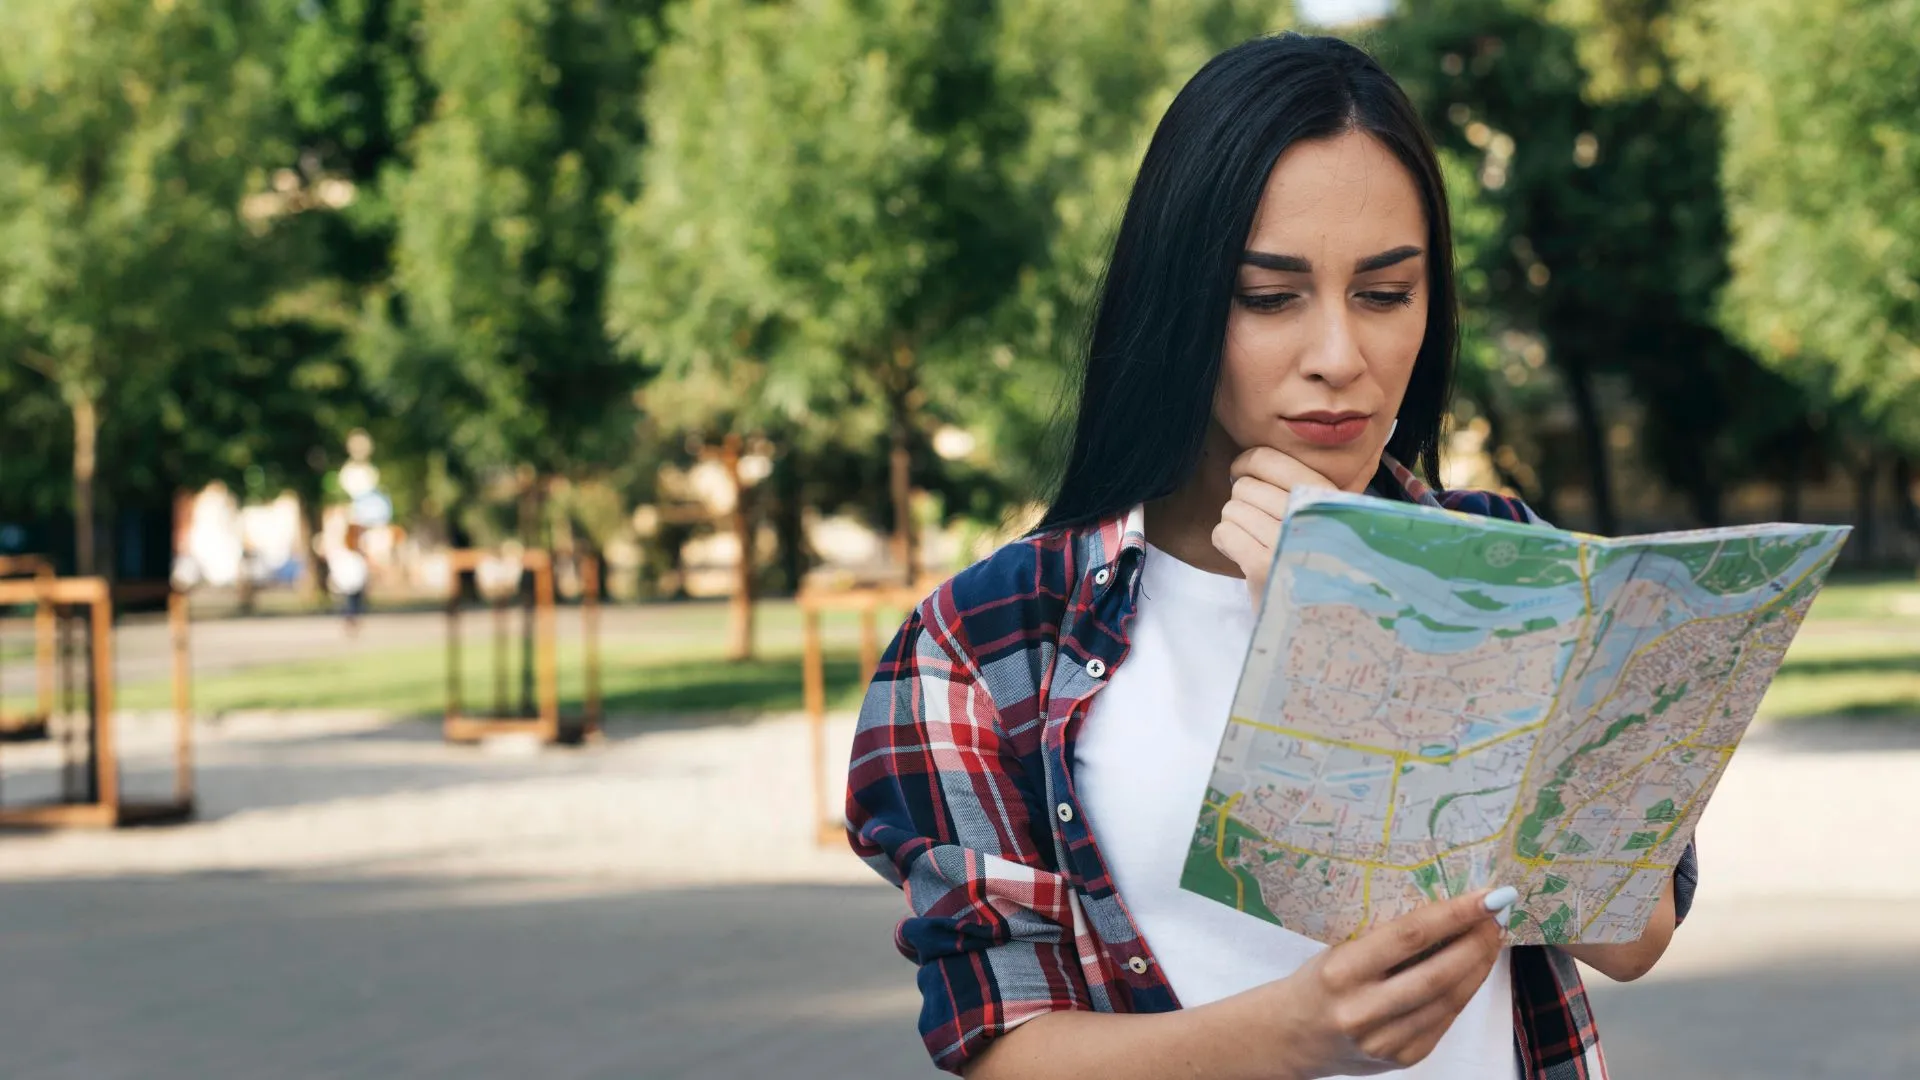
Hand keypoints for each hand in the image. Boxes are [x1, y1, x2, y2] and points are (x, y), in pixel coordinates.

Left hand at [1210, 447, 1335, 606]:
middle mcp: (1311, 515)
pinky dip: (1226, 542)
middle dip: (1243, 504)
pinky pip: (1224, 532)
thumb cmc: (1317, 569)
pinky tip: (1243, 556)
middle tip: (1256, 527)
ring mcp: (1287, 540)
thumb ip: (1297, 491)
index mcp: (1328, 498)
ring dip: (1235, 526)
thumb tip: (1245, 464)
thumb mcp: (1324, 522)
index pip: (1272, 461)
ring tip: (1255, 545)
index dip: (1247, 464)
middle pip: (1246, 487)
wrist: (1322, 625)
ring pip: (1232, 509)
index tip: (1241, 475)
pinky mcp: (1262, 566)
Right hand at [1257, 887, 1513, 1077]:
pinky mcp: (1402, 1058)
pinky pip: (1443, 1021)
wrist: (1290, 1037)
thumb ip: (1386, 942)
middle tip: (1497, 916)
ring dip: (1477, 967)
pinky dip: (1462, 993)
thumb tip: (1449, 915)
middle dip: (1476, 942)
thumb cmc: (1317, 982)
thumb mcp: (1337, 951)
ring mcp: (1385, 1041)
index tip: (1486, 897)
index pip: (1409, 936)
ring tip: (1491, 940)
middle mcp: (1363, 1010)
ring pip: (1448, 1000)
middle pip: (1438, 973)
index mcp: (1341, 971)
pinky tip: (1471, 972)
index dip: (1454, 915)